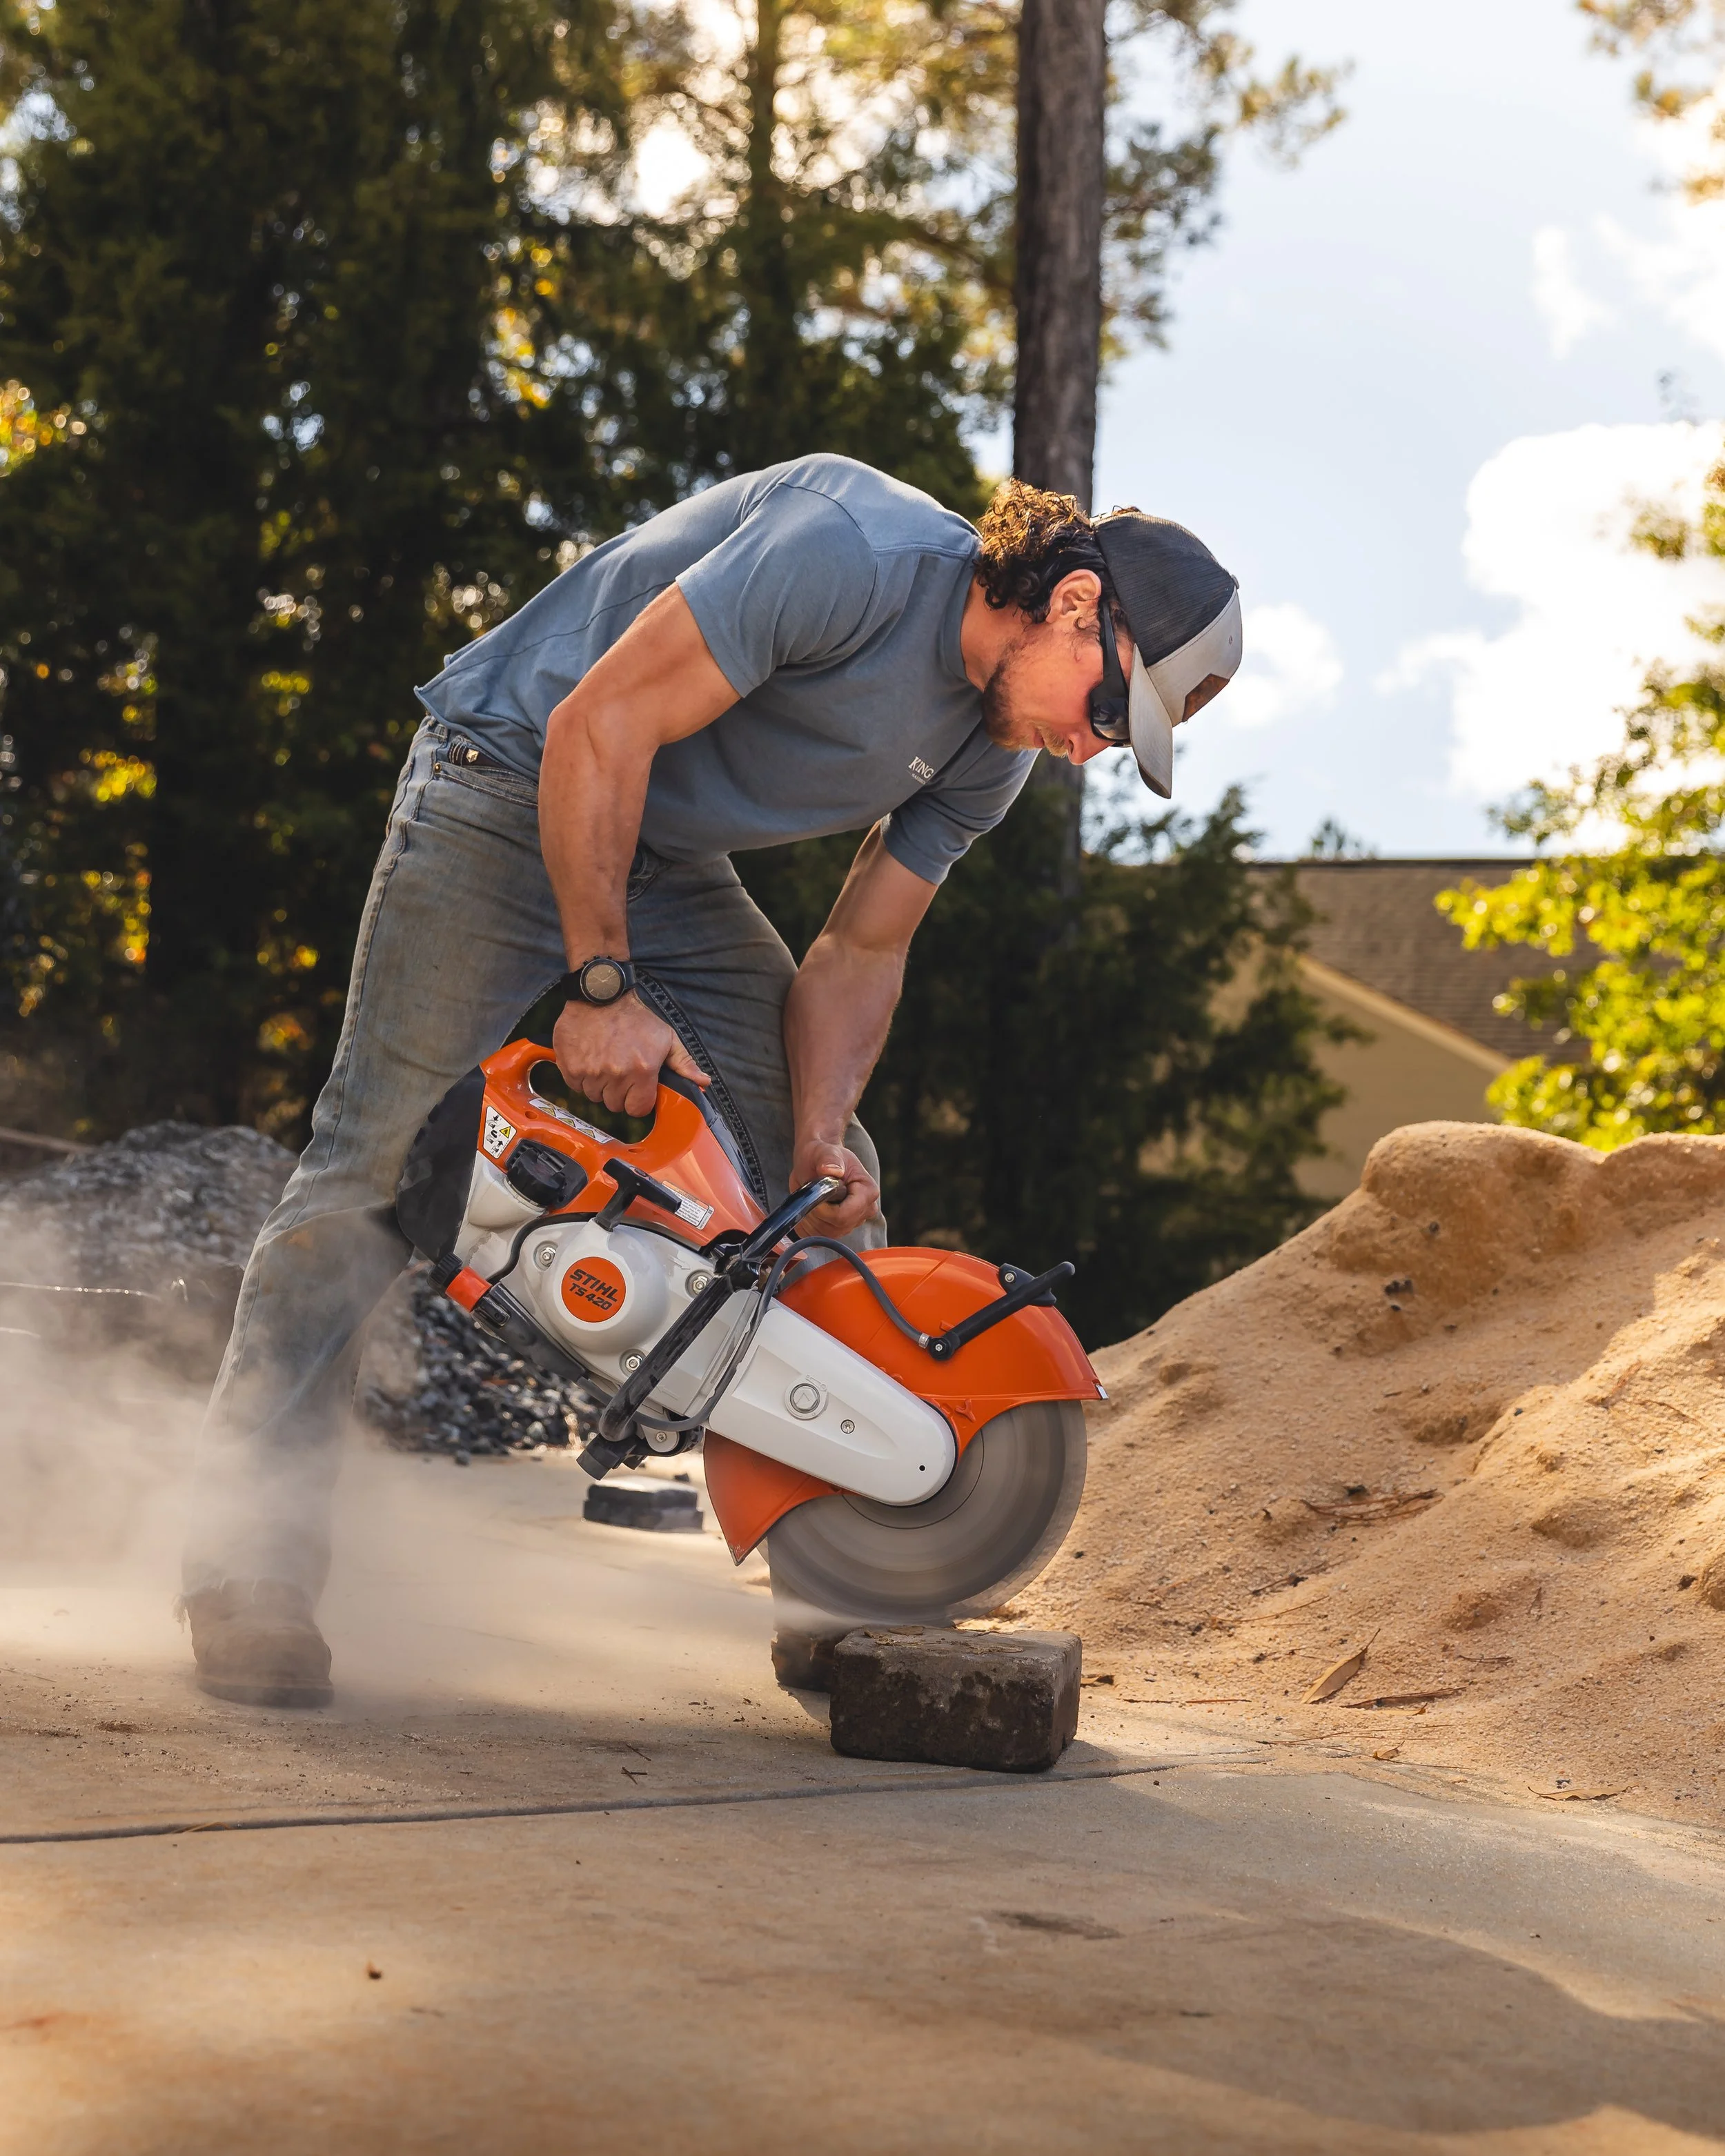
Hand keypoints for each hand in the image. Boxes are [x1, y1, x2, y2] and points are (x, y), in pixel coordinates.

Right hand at [552, 995, 707, 1118]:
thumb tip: (704, 1083)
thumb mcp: (666, 1037)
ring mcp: (591, 1071)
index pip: (637, 1109)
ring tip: (604, 1063)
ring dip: (599, 1086)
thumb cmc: (636, 1017)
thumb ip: (684, 1064)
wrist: (601, 995)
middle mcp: (616, 1074)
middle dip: (619, 1093)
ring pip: (594, 1097)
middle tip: (619, 1071)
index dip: (638, 1101)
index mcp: (642, 1071)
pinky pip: (575, 1087)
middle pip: (615, 1105)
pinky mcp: (570, 1066)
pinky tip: (589, 1060)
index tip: (636, 1090)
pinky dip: (581, 1078)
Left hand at [792, 1136, 880, 1238]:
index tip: (814, 1195)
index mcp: (868, 1191)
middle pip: (837, 1227)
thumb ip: (829, 1160)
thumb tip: (832, 1170)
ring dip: (812, 1219)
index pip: (845, 1215)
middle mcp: (866, 1210)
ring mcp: (854, 1222)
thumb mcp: (824, 1152)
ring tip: (810, 1199)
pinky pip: (821, 1238)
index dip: (824, 1209)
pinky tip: (809, 1209)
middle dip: (817, 1214)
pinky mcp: (841, 1229)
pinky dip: (809, 1226)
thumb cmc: (822, 1155)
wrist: (818, 1162)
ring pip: (828, 1234)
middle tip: (810, 1195)